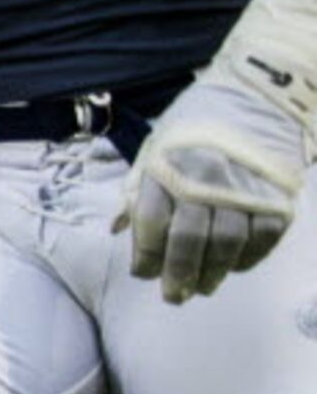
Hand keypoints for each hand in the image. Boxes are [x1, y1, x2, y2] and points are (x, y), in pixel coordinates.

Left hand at [119, 75, 305, 303]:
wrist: (258, 96)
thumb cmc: (197, 126)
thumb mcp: (157, 148)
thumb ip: (139, 190)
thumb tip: (117, 230)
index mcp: (168, 167)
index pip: (150, 221)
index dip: (144, 253)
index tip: (141, 273)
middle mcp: (203, 180)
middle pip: (186, 240)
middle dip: (176, 275)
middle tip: (172, 297)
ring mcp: (242, 189)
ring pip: (225, 245)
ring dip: (212, 273)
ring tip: (202, 288)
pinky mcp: (275, 195)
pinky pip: (261, 238)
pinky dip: (247, 259)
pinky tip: (235, 268)